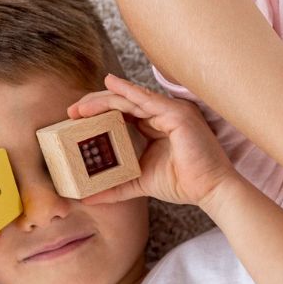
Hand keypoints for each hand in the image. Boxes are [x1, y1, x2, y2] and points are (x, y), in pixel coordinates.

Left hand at [68, 75, 238, 209]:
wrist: (210, 190)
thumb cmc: (184, 184)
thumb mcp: (141, 182)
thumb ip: (116, 187)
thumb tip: (88, 197)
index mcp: (158, 126)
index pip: (124, 113)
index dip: (99, 114)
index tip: (75, 120)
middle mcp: (165, 114)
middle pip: (124, 103)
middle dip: (96, 105)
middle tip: (72, 111)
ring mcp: (172, 111)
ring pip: (131, 99)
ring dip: (103, 100)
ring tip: (81, 107)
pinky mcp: (177, 114)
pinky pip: (146, 99)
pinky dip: (127, 91)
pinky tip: (109, 86)